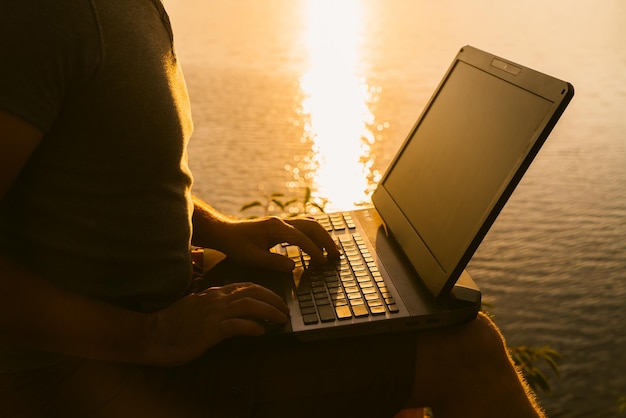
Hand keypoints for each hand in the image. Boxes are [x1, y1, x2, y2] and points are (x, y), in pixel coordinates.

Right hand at [146, 282, 288, 365]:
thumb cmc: (170, 324)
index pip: (244, 286)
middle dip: (273, 298)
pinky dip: (252, 327)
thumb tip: (228, 310)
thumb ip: (211, 305)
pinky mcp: (209, 330)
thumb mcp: (193, 308)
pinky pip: (237, 325)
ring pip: (249, 304)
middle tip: (284, 309)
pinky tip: (260, 331)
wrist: (150, 334)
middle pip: (251, 291)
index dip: (264, 291)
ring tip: (280, 319)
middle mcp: (215, 299)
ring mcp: (212, 313)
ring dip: (269, 311)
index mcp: (212, 294)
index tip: (275, 299)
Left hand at [214, 216, 339, 271]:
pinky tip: (318, 245)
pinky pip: (303, 226)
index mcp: (276, 228)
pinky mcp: (281, 225)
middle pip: (312, 226)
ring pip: (310, 224)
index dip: (314, 250)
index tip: (323, 263)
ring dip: (322, 236)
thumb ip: (273, 262)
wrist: (224, 232)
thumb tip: (293, 266)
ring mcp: (282, 222)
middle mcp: (282, 221)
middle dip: (326, 240)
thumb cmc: (235, 245)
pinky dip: (314, 234)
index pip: (302, 238)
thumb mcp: (251, 257)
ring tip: (332, 251)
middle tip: (336, 255)